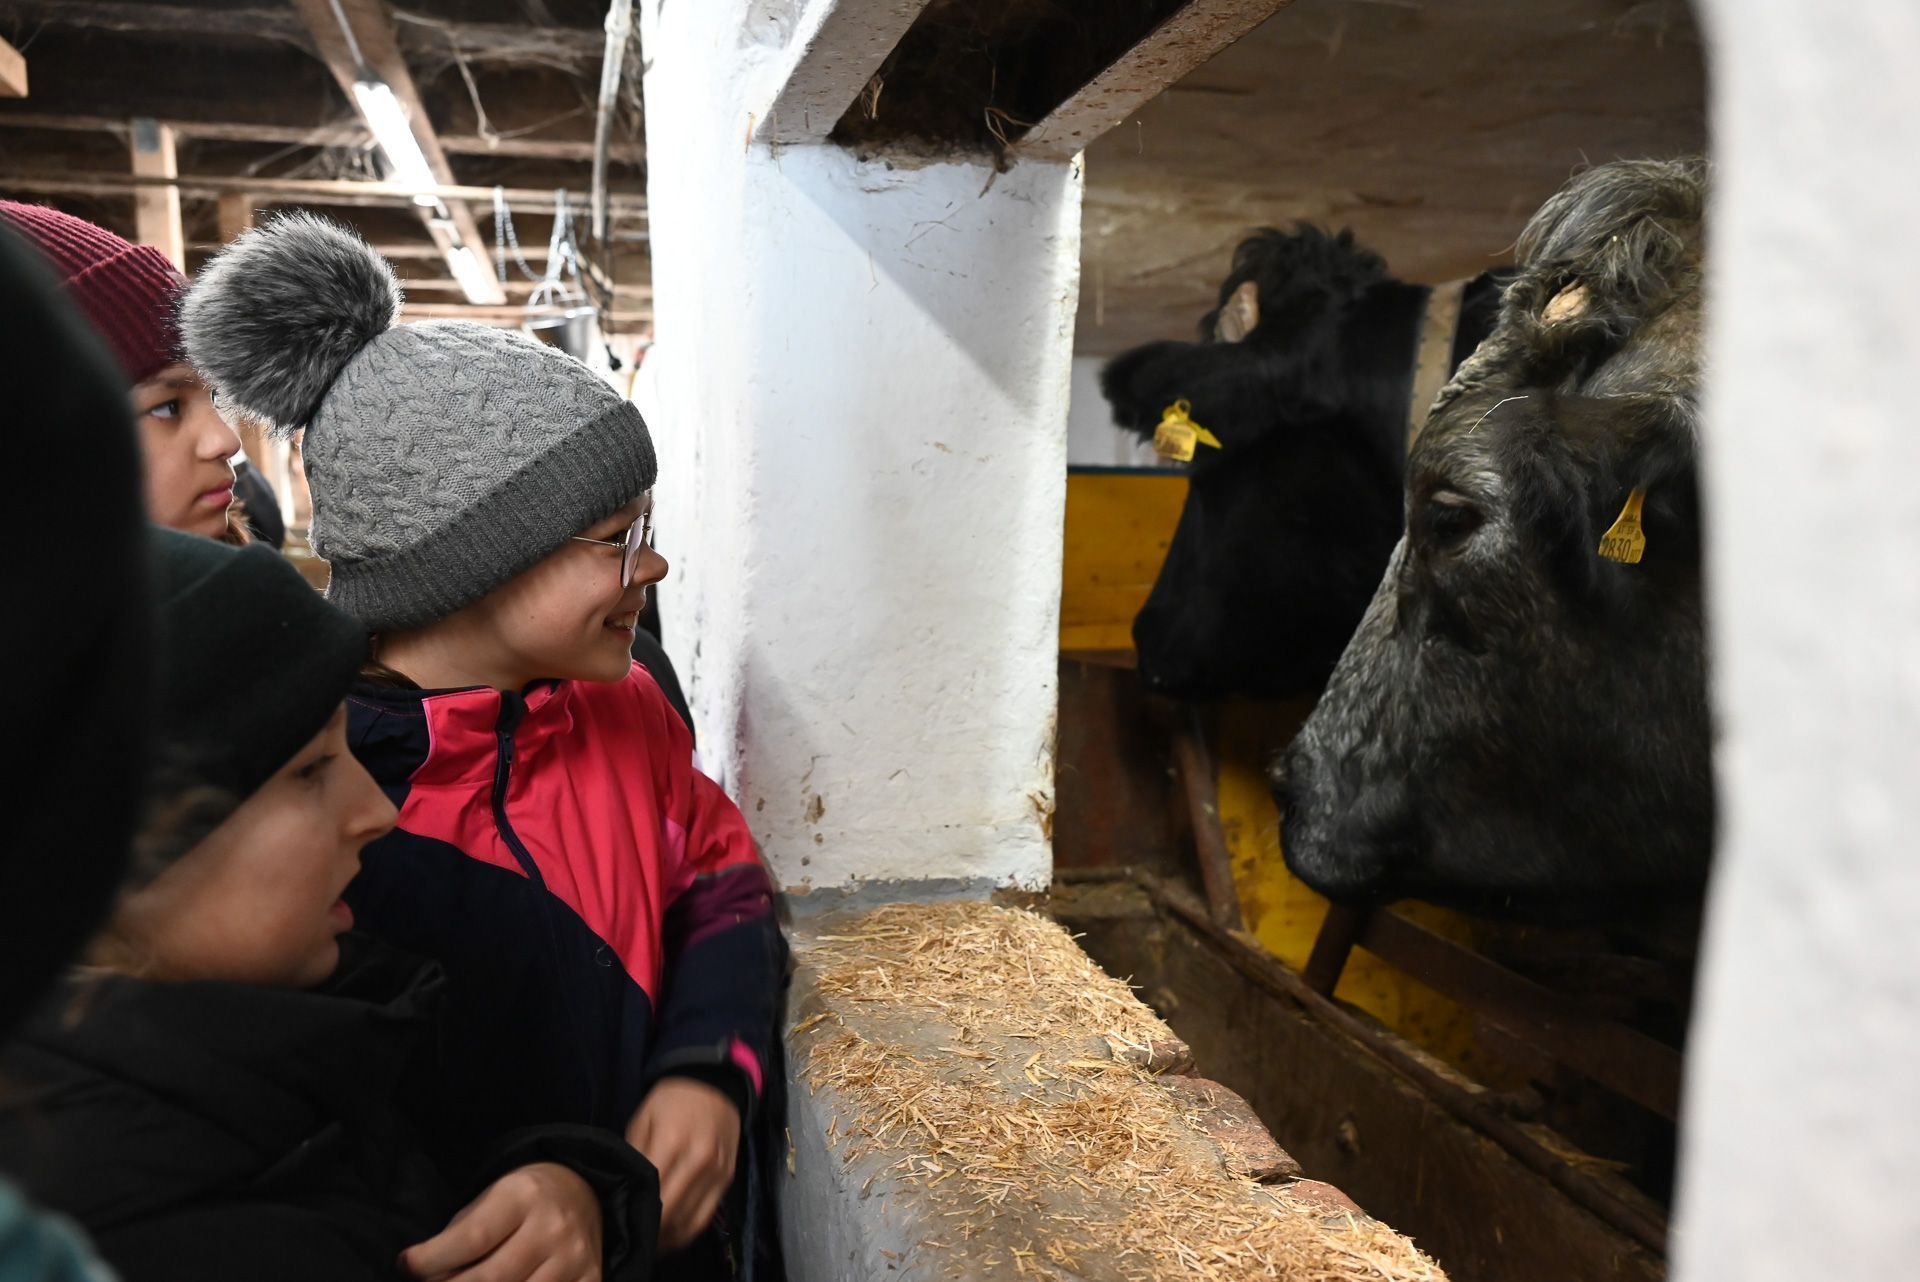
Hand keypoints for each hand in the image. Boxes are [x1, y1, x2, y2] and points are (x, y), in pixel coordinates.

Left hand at [401, 1162, 602, 1281]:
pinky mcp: (591, 1279)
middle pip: (492, 1278)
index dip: (432, 1260)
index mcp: (523, 1195)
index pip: (472, 1237)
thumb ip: (459, 1238)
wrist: (581, 1191)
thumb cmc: (521, 1200)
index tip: (407, 1266)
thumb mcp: (488, 1201)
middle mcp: (553, 1226)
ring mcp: (574, 1257)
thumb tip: (427, 1279)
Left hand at [625, 1077, 740, 1252]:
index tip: (623, 1228)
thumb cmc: (671, 1101)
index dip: (637, 1218)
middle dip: (652, 1234)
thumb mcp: (642, 1120)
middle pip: (671, 1214)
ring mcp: (716, 1171)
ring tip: (651, 1244)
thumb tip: (624, 1192)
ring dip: (669, 1239)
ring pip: (690, 1222)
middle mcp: (698, 1161)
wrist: (714, 1084)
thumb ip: (634, 1156)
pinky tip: (673, 1235)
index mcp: (671, 1142)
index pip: (651, 1195)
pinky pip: (706, 1215)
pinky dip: (688, 1231)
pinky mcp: (727, 1178)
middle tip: (634, 1241)